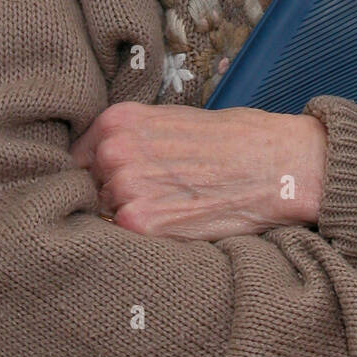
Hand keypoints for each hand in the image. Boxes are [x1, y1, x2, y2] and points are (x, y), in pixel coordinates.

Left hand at [70, 101, 326, 239]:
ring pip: (107, 213)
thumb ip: (135, 138)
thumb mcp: (175, 119)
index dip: (96, 171)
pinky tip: (175, 222)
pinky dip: (145, 235)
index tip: (111, 182)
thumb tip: (106, 161)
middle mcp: (114, 151)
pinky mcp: (142, 224)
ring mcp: (125, 188)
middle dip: (114, 194)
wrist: (277, 165)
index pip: (79, 155)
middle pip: (91, 186)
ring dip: (130, 215)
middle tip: (155, 195)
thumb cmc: (235, 140)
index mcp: (119, 120)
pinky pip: (124, 236)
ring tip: (171, 207)